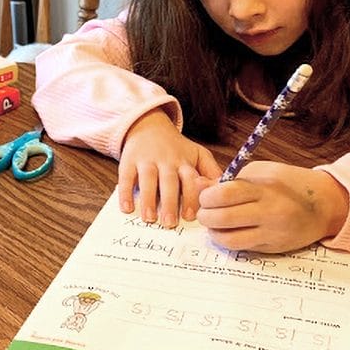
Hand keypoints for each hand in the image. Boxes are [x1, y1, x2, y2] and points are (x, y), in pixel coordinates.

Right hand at [118, 109, 220, 226]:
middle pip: (169, 181)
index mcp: (185, 162)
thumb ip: (211, 172)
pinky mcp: (129, 161)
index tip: (191, 217)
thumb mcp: (197, 154)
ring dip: (149, 199)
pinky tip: (127, 208)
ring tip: (149, 218)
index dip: (191, 197)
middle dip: (170, 202)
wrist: (148, 126)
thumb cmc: (176, 147)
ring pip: (148, 179)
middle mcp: (166, 161)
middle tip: (170, 223)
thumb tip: (225, 193)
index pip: (190, 179)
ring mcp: (146, 160)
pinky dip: (125, 193)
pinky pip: (126, 177)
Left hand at [196, 161, 348, 252]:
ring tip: (213, 223)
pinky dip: (228, 240)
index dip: (207, 196)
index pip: (225, 194)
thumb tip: (200, 186)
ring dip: (214, 232)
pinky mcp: (273, 247)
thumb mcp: (261, 172)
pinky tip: (227, 231)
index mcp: (265, 188)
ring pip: (230, 239)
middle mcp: (269, 212)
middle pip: (223, 219)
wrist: (324, 204)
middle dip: (205, 216)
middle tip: (203, 212)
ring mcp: (272, 232)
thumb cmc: (289, 183)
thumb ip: (231, 180)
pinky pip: (242, 247)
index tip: (205, 196)